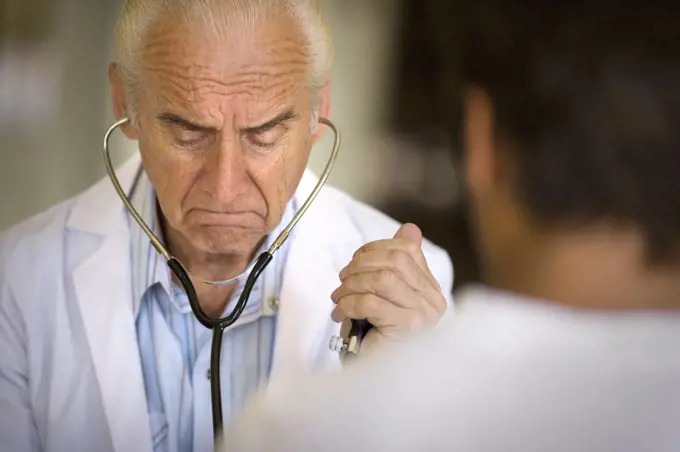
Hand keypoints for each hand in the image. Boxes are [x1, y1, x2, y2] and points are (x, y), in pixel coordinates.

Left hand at [330, 223, 446, 350]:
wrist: (376, 377)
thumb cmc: (378, 335)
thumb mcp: (386, 295)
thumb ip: (396, 263)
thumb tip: (410, 228)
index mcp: (430, 288)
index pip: (406, 251)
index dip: (375, 249)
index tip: (355, 260)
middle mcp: (433, 300)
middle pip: (395, 261)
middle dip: (361, 265)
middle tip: (342, 278)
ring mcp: (423, 315)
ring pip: (383, 280)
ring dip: (352, 284)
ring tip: (338, 296)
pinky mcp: (407, 329)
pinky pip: (372, 303)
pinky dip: (349, 304)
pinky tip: (340, 313)